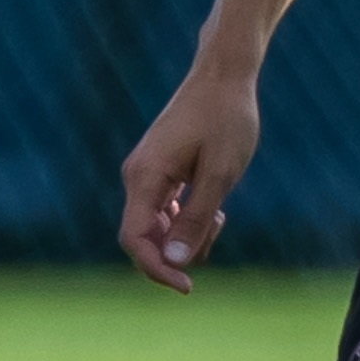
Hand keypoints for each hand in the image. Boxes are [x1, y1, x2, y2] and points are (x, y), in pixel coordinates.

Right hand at [120, 63, 263, 290]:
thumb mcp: (220, 174)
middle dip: (178, 249)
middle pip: (143, 236)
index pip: (134, 239)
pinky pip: (163, 209)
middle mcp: (137, 177)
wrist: (223, 74)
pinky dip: (186, 217)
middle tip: (219, 228)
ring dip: (187, 233)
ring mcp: (146, 173)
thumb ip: (196, 219)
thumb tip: (174, 262)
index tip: (188, 286)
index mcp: (144, 177)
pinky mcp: (158, 169)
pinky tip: (214, 207)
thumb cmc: (225, 119)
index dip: (156, 268)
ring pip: (156, 224)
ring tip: (221, 212)